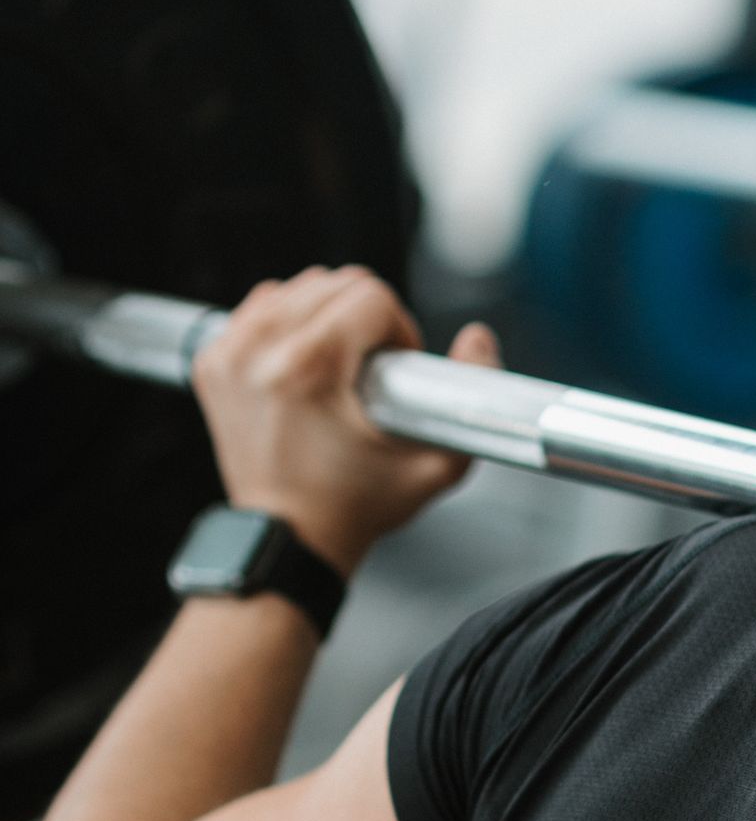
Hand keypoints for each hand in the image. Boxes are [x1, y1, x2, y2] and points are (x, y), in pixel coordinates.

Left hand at [190, 268, 500, 575]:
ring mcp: (229, 354)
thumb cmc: (355, 507)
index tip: (395, 370)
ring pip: (296, 287)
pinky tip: (302, 360)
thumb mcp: (436, 465)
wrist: (289, 538)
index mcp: (308, 368)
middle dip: (363, 319)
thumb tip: (477, 339)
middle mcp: (260, 351)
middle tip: (370, 371)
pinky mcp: (212, 360)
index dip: (398, 330)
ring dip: (326, 315)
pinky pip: (260, 307)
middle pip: (332, 282)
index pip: (370, 295)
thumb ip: (473, 395)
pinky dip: (287, 322)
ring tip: (337, 366)